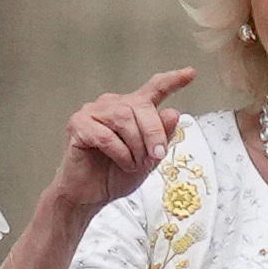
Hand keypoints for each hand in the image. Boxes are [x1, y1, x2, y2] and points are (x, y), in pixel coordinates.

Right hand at [46, 72, 203, 223]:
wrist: (91, 195)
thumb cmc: (116, 175)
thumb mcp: (149, 159)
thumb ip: (162, 137)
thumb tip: (173, 113)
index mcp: (132, 109)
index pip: (154, 89)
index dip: (172, 81)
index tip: (190, 73)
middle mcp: (112, 105)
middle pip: (140, 106)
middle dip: (153, 132)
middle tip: (157, 155)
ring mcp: (93, 112)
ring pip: (123, 117)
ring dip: (135, 144)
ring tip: (135, 163)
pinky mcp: (78, 125)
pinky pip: (105, 135)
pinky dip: (119, 152)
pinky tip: (122, 162)